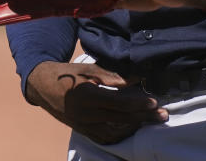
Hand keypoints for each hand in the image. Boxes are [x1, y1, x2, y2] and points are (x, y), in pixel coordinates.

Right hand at [25, 61, 166, 143]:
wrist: (42, 87)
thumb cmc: (67, 74)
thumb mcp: (89, 69)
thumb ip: (112, 76)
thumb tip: (136, 79)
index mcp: (86, 96)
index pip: (118, 103)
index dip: (138, 103)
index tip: (155, 101)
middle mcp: (85, 114)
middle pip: (120, 118)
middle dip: (143, 117)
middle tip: (162, 115)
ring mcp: (83, 125)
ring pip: (114, 131)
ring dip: (134, 127)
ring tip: (150, 121)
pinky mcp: (82, 130)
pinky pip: (104, 136)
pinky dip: (120, 133)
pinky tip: (132, 128)